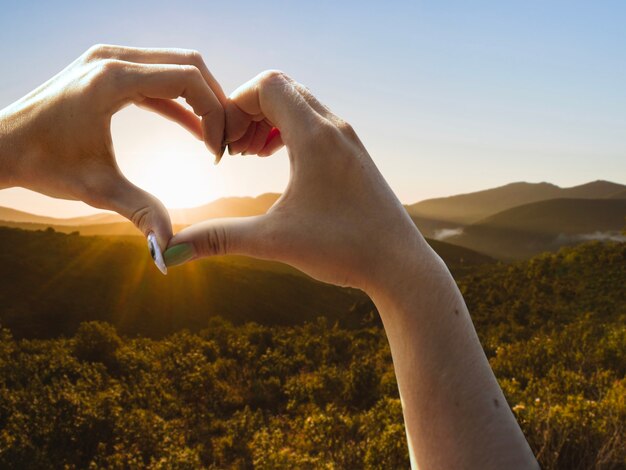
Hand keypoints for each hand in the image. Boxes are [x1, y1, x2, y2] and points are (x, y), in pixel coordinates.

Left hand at [0, 44, 226, 253]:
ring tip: (212, 139)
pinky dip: (178, 102)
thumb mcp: (97, 189)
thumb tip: (168, 250)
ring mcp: (108, 59)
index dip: (214, 114)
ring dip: (198, 101)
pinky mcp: (106, 69)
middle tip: (225, 141)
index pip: (187, 79)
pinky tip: (193, 131)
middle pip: (188, 64)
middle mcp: (111, 58)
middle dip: (214, 103)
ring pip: (175, 67)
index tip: (217, 152)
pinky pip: (156, 78)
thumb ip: (140, 212)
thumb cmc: (42, 163)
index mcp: (112, 79)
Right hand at [166, 71, 427, 294]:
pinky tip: (278, 162)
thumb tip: (168, 253)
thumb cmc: (344, 249)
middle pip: (282, 88)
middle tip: (235, 151)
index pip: (267, 84)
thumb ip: (218, 239)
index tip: (225, 146)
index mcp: (315, 136)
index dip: (235, 106)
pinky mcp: (355, 155)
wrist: (401, 264)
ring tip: (251, 156)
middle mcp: (335, 128)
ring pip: (300, 104)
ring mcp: (348, 140)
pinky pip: (316, 122)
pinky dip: (290, 130)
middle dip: (248, 111)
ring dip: (269, 120)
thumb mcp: (274, 241)